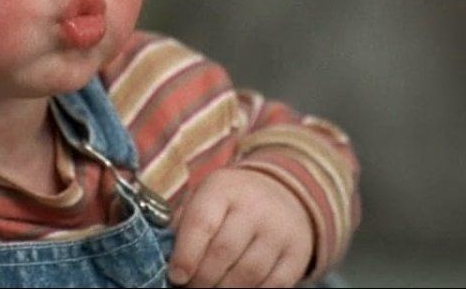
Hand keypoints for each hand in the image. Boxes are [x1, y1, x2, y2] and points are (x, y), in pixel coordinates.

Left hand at [167, 168, 312, 287]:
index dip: (186, 254)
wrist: (283, 194)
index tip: (176, 276)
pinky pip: (273, 285)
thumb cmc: (229, 202)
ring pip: (248, 273)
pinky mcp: (298, 253)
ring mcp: (280, 230)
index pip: (202, 223)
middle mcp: (255, 206)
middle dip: (202, 279)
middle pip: (224, 252)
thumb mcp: (205, 198)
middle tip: (189, 288)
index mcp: (224, 188)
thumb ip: (184, 224)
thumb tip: (167, 259)